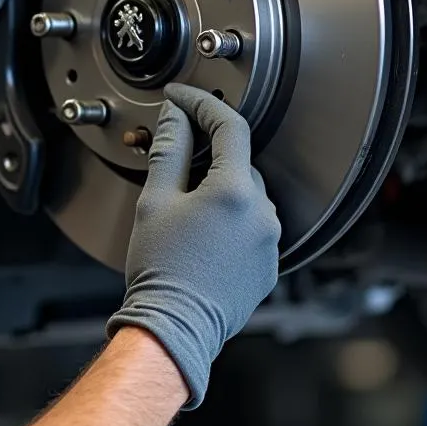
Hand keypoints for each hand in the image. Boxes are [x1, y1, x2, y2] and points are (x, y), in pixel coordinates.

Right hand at [106, 83, 280, 408]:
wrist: (174, 327)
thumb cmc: (161, 268)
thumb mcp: (156, 199)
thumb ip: (169, 149)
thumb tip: (175, 115)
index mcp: (235, 191)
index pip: (228, 126)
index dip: (202, 104)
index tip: (182, 98)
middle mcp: (263, 213)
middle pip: (238, 162)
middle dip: (208, 153)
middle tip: (174, 157)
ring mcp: (270, 241)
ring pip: (247, 195)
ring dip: (221, 189)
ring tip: (184, 207)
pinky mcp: (269, 265)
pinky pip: (253, 226)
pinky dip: (231, 220)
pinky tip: (203, 234)